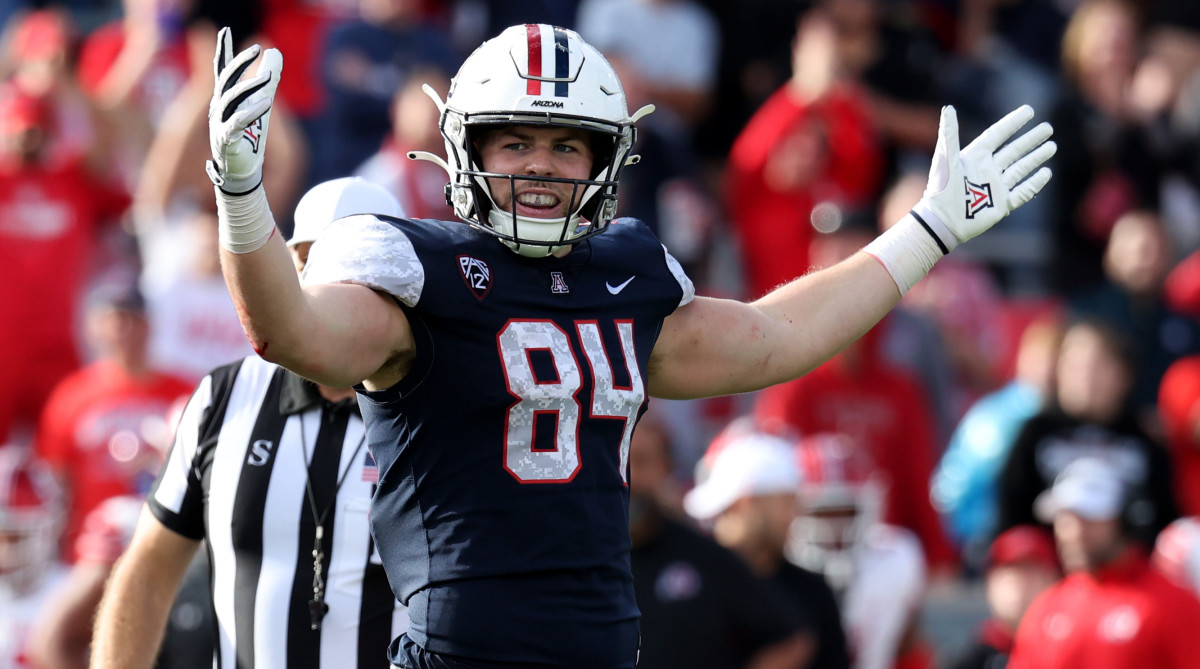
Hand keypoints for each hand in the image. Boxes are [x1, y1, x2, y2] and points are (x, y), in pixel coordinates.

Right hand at [205, 27, 281, 194]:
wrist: (241, 172)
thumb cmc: (249, 138)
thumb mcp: (260, 103)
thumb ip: (268, 79)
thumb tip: (276, 52)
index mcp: (225, 99)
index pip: (222, 70)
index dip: (224, 51)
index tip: (226, 30)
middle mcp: (219, 108)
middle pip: (226, 80)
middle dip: (239, 62)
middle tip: (257, 48)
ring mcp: (220, 124)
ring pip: (232, 99)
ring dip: (251, 86)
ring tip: (270, 77)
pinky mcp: (227, 140)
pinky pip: (238, 122)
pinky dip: (252, 111)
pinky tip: (267, 102)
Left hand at [913, 105, 1054, 251]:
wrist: (942, 222)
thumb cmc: (940, 189)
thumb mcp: (945, 159)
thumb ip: (949, 134)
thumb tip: (948, 108)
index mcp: (975, 157)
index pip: (997, 135)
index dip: (1013, 123)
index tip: (1029, 110)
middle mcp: (987, 170)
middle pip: (1014, 150)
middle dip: (1031, 139)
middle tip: (1048, 128)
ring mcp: (996, 187)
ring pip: (1021, 168)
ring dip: (1036, 157)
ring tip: (1052, 146)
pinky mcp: (1001, 204)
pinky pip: (1022, 192)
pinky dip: (1035, 183)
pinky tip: (1046, 173)